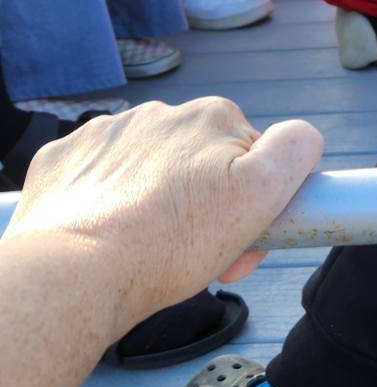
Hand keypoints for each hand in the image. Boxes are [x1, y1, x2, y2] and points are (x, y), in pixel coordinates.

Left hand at [4, 98, 322, 341]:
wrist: (74, 273)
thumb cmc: (169, 244)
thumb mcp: (260, 196)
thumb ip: (294, 150)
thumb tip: (302, 136)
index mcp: (211, 117)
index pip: (251, 156)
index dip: (253, 202)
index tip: (239, 243)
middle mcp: (159, 113)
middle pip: (200, 162)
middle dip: (206, 203)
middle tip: (195, 255)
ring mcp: (106, 134)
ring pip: (150, 167)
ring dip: (157, 199)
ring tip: (147, 246)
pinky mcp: (65, 159)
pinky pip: (98, 174)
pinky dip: (107, 199)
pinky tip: (108, 232)